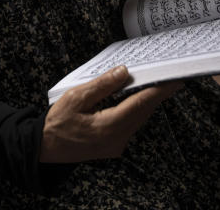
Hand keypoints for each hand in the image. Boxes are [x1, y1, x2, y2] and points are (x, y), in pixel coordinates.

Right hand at [39, 65, 182, 162]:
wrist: (45, 148)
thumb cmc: (57, 123)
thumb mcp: (76, 98)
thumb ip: (102, 85)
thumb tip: (124, 72)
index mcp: (109, 126)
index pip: (141, 103)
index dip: (160, 90)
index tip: (175, 79)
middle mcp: (117, 139)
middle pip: (144, 111)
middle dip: (157, 93)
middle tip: (168, 74)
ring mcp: (117, 145)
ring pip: (139, 118)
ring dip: (147, 101)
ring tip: (155, 82)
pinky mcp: (114, 145)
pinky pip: (131, 124)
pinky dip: (136, 109)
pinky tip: (136, 97)